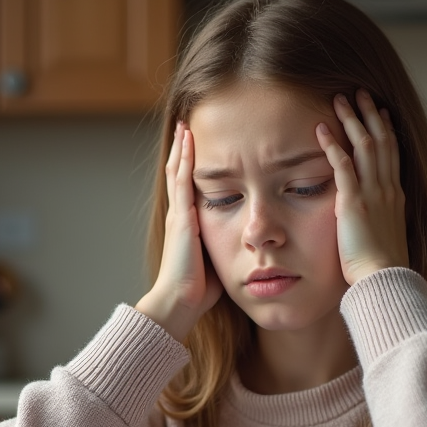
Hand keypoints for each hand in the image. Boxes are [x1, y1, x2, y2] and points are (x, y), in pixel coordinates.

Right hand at [135, 122, 223, 340]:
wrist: (180, 301)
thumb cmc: (200, 290)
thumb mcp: (218, 261)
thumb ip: (227, 247)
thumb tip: (248, 243)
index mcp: (188, 225)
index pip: (189, 189)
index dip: (192, 168)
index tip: (198, 149)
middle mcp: (180, 215)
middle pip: (179, 174)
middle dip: (184, 151)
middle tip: (187, 126)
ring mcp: (178, 214)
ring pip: (178, 172)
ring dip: (182, 148)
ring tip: (185, 125)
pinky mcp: (181, 217)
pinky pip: (181, 181)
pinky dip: (184, 159)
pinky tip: (187, 140)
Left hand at [317, 90, 408, 285]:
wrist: (383, 279)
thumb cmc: (381, 266)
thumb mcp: (385, 235)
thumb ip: (379, 219)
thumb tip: (372, 216)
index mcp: (395, 196)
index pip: (393, 154)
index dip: (386, 131)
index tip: (382, 114)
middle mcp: (387, 189)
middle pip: (381, 141)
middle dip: (371, 114)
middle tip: (361, 93)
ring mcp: (372, 193)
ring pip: (365, 145)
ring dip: (352, 120)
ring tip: (340, 99)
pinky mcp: (354, 201)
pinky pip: (343, 165)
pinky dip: (332, 144)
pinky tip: (320, 129)